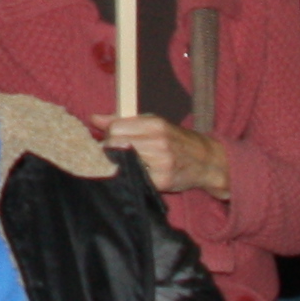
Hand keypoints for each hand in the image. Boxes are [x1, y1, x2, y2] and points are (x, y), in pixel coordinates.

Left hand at [104, 114, 230, 199]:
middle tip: (115, 152)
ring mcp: (161, 163)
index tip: (111, 139)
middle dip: (110, 148)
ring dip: (118, 162)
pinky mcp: (162, 182)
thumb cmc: (176, 140)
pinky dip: (130, 175)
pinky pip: (134, 178)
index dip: (108, 134)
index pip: (115, 127)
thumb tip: (93, 118)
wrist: (206, 160)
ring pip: (122, 161)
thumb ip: (122, 120)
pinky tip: (135, 173)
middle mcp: (158, 142)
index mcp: (155, 124)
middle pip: (115, 143)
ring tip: (126, 162)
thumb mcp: (153, 123)